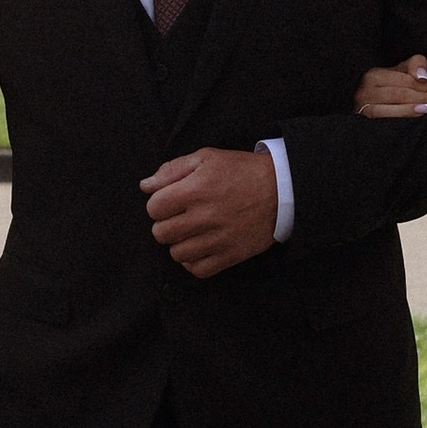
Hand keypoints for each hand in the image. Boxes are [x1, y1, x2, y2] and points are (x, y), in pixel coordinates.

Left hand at [141, 146, 279, 276]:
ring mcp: (217, 239)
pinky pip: (198, 270)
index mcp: (195, 190)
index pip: (154, 208)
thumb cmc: (242, 171)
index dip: (158, 204)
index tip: (170, 201)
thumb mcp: (207, 158)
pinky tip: (200, 247)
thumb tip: (146, 186)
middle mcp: (203, 217)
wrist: (281, 190)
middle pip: (161, 233)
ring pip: (177, 254)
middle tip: (181, 217)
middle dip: (166, 224)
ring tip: (192, 232)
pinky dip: (194, 262)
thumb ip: (173, 169)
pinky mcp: (230, 255)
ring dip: (180, 243)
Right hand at [354, 55, 426, 117]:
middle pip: (401, 91)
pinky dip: (400, 114)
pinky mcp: (362, 118)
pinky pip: (382, 115)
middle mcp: (367, 88)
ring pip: (392, 101)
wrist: (360, 108)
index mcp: (375, 74)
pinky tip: (416, 114)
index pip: (406, 79)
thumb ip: (415, 66)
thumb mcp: (398, 75)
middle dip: (425, 97)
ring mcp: (363, 104)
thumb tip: (423, 76)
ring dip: (413, 106)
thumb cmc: (385, 91)